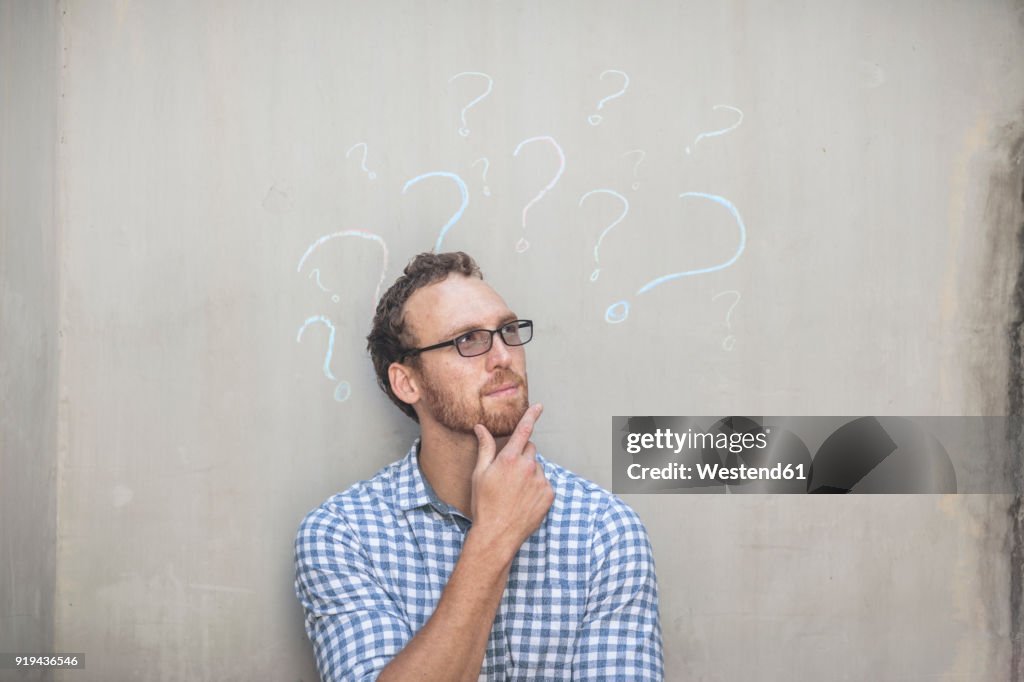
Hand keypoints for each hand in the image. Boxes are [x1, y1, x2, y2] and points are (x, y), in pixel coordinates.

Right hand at [469, 404, 554, 562]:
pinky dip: (537, 488)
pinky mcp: (549, 494)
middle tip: (508, 473)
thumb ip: (485, 448)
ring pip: (537, 468)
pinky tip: (524, 500)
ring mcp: (540, 481)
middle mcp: (528, 467)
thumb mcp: (479, 474)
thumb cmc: (484, 503)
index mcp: (509, 459)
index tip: (539, 407)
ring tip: (515, 492)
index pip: (523, 431)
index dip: (531, 416)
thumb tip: (480, 428)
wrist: (497, 533)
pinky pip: (544, 483)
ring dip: (529, 473)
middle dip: (522, 455)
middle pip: (530, 449)